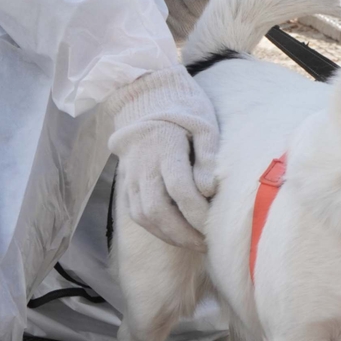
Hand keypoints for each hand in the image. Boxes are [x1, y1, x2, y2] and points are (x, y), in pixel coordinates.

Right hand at [108, 67, 219, 248]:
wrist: (147, 97)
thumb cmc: (183, 110)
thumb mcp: (204, 123)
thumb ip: (208, 156)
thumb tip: (208, 190)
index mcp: (164, 145)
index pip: (179, 188)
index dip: (197, 212)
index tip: (214, 224)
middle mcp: (143, 163)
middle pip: (157, 209)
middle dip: (182, 233)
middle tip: (205, 243)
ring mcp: (131, 173)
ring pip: (144, 216)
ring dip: (169, 235)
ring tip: (193, 242)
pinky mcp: (126, 181)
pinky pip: (137, 213)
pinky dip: (155, 229)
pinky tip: (175, 234)